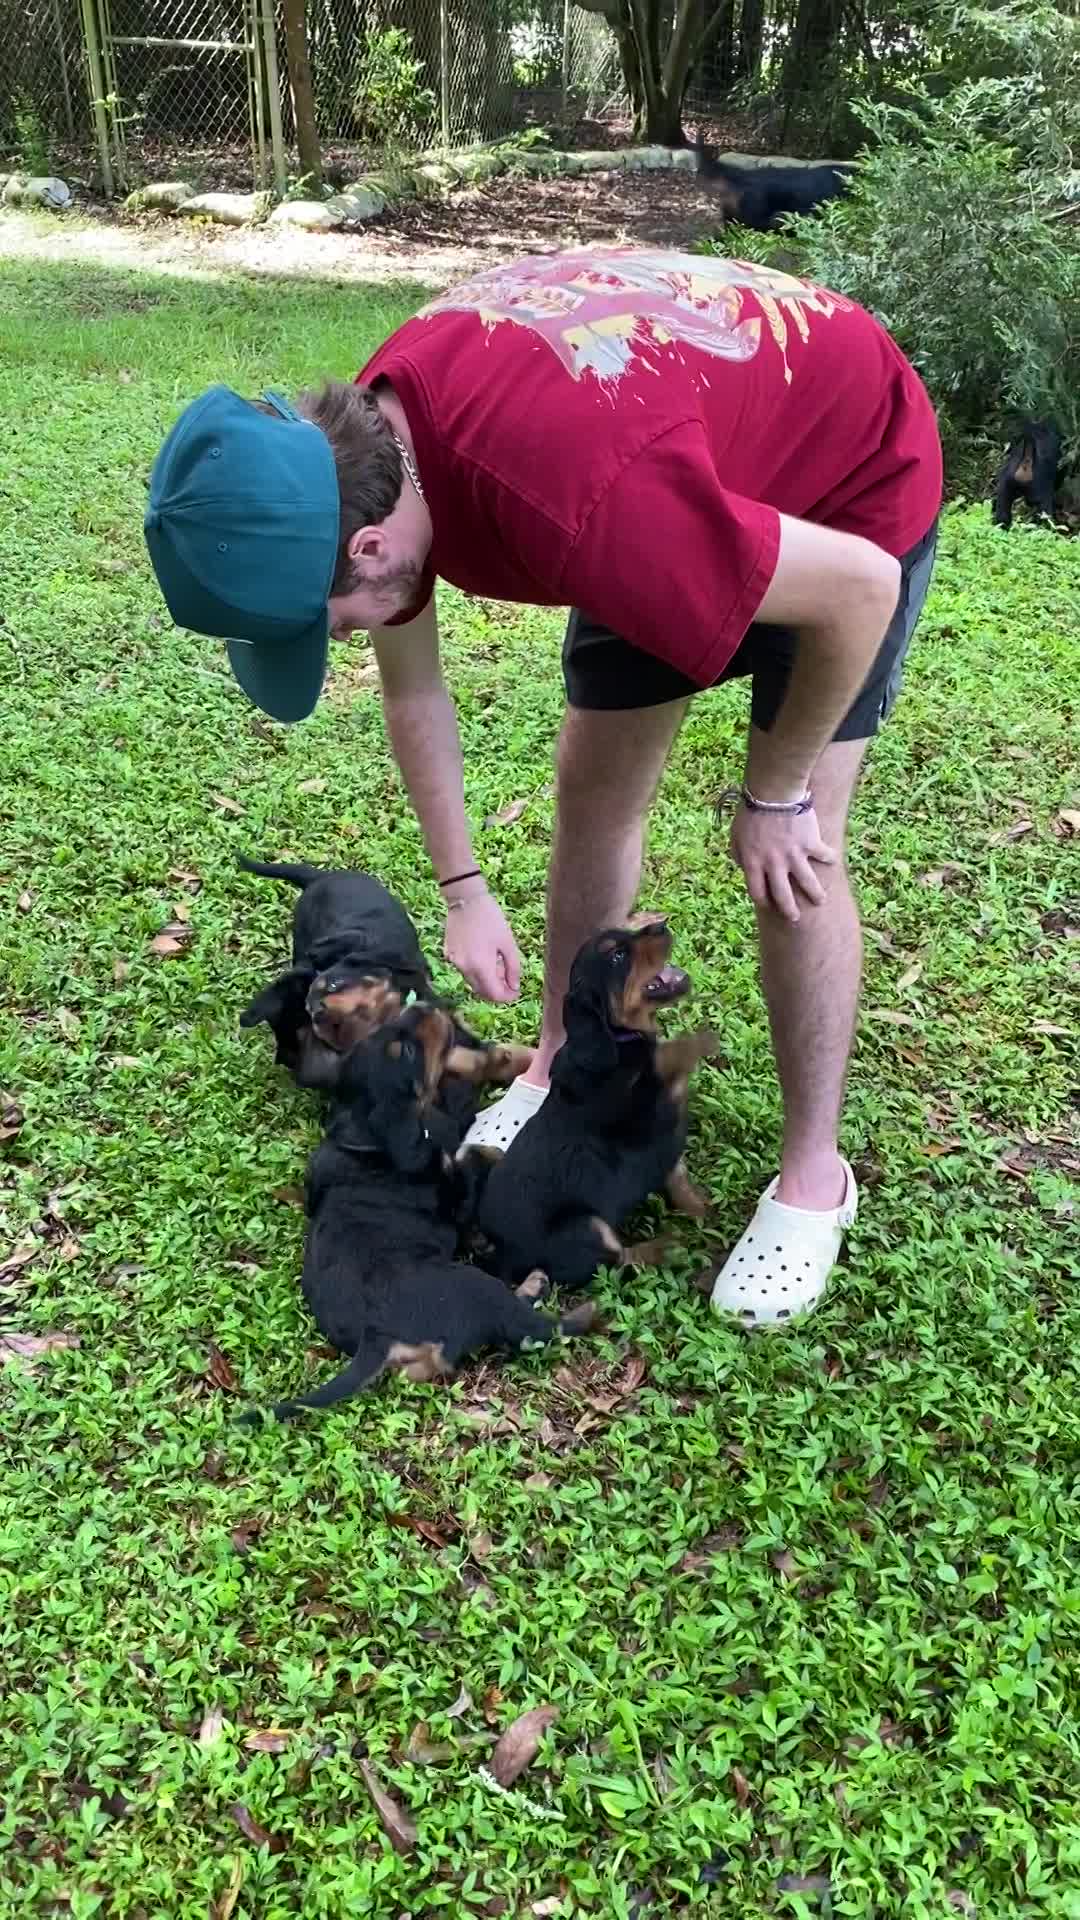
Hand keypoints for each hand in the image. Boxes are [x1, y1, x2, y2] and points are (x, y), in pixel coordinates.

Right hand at [444, 891, 521, 1002]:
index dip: (507, 997)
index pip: (494, 994)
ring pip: (472, 982)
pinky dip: (476, 970)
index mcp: (481, 966)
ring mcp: (454, 962)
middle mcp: (464, 968)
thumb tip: (515, 986)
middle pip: (482, 991)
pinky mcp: (448, 954)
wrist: (466, 899)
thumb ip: (513, 968)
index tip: (516, 992)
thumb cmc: (491, 919)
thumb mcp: (508, 943)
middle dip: (497, 990)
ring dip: (486, 980)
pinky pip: (464, 970)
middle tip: (509, 981)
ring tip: (498, 965)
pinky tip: (484, 957)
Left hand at [729, 802, 837, 922]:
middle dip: (790, 911)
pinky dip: (829, 859)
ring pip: (808, 884)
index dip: (764, 902)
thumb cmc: (751, 812)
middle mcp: (774, 865)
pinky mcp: (811, 844)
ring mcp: (794, 856)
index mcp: (754, 864)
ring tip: (820, 900)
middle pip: (783, 897)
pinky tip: (832, 862)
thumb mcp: (735, 835)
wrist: (773, 792)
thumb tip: (744, 867)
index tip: (769, 905)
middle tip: (795, 917)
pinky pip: (823, 857)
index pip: (758, 893)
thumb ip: (739, 855)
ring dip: (815, 895)